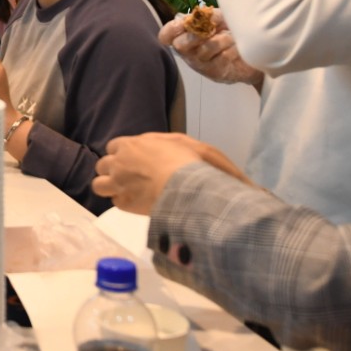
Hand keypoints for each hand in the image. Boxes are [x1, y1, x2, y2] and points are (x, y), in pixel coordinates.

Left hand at [93, 132, 246, 216]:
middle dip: (113, 172)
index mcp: (134, 143)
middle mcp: (120, 160)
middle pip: (103, 164)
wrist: (183, 184)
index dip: (124, 155)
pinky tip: (138, 206)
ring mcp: (118, 181)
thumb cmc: (192, 164)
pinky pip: (114, 202)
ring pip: (99, 184)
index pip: (116, 146)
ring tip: (127, 193)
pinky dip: (123, 204)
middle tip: (130, 180)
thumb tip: (251, 186)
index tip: (136, 163)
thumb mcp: (204, 151)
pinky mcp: (122, 202)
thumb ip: (209, 159)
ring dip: (110, 188)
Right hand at [158, 9, 264, 88]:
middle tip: (211, 28)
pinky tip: (238, 46)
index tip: (186, 22)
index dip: (171, 29)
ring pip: (205, 49)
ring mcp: (201, 65)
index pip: (166, 36)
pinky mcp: (216, 73)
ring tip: (231, 36)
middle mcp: (189, 53)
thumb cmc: (229, 33)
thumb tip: (205, 16)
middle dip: (197, 33)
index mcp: (185, 37)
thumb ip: (209, 15)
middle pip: (181, 45)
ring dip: (221, 39)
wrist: (251, 55)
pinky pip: (222, 57)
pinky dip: (232, 48)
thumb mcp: (219, 19)